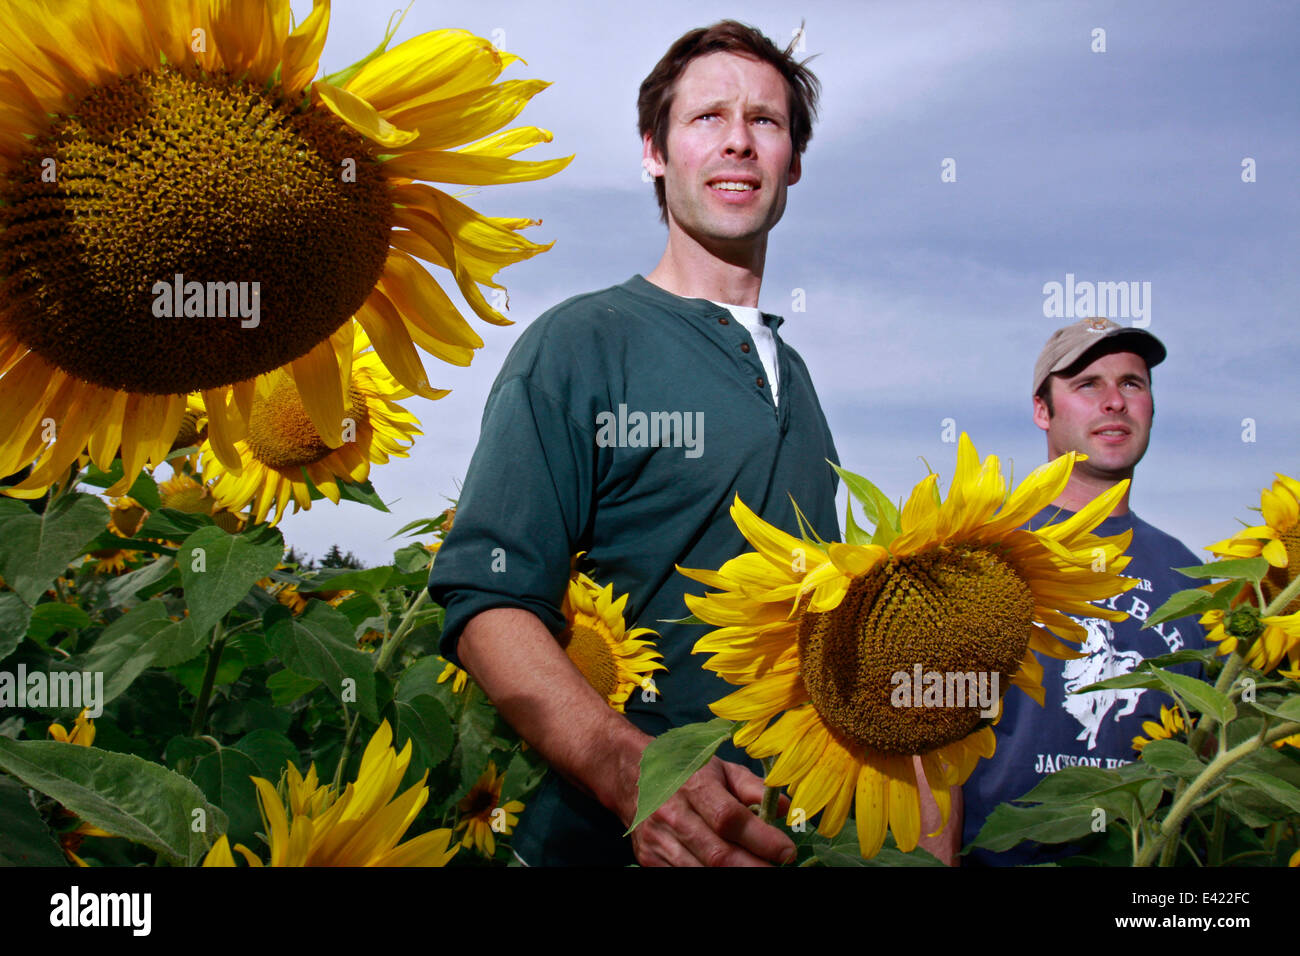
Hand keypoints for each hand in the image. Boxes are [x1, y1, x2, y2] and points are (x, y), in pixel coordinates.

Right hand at [628, 757, 795, 866]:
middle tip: (778, 870)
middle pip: (718, 855)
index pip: (729, 818)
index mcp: (693, 785)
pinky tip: (733, 872)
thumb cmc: (686, 771)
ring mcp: (658, 841)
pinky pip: (685, 877)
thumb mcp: (722, 769)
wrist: (632, 776)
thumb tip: (788, 810)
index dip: (762, 839)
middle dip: (754, 868)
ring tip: (759, 871)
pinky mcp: (649, 860)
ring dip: (737, 876)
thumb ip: (754, 788)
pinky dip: (711, 878)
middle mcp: (672, 814)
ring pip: (702, 873)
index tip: (788, 851)